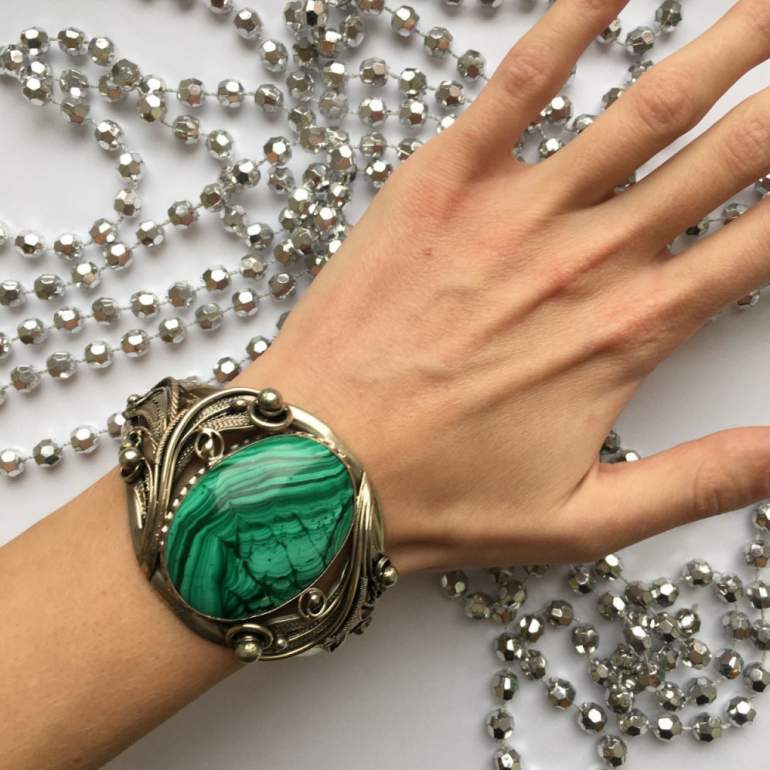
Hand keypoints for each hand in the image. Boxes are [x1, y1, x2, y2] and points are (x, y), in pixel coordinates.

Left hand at [243, 0, 769, 574]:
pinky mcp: (441, 183)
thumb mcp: (579, 518)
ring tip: (765, 11)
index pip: (755, 245)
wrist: (319, 466)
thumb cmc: (439, 494)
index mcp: (625, 336)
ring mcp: (513, 212)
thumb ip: (696, 483)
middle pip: (721, 159)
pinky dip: (571, 21)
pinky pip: (519, 83)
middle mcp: (584, 262)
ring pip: (643, 111)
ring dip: (719, 48)